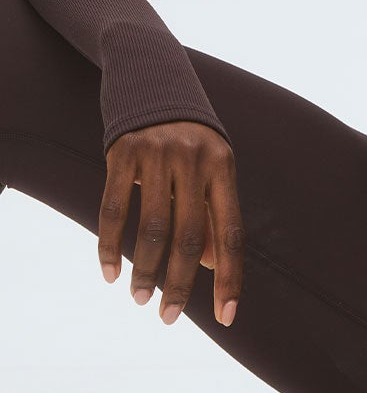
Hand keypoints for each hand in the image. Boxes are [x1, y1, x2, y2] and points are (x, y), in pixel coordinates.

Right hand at [98, 122, 243, 328]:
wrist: (150, 75)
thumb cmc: (188, 135)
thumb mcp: (210, 166)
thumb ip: (212, 211)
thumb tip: (212, 265)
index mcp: (224, 167)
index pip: (231, 233)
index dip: (230, 277)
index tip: (227, 316)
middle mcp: (194, 159)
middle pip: (190, 237)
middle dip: (180, 284)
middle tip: (168, 317)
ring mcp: (157, 154)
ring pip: (153, 228)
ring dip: (145, 271)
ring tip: (139, 298)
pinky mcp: (122, 152)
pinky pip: (114, 209)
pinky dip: (111, 246)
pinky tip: (110, 273)